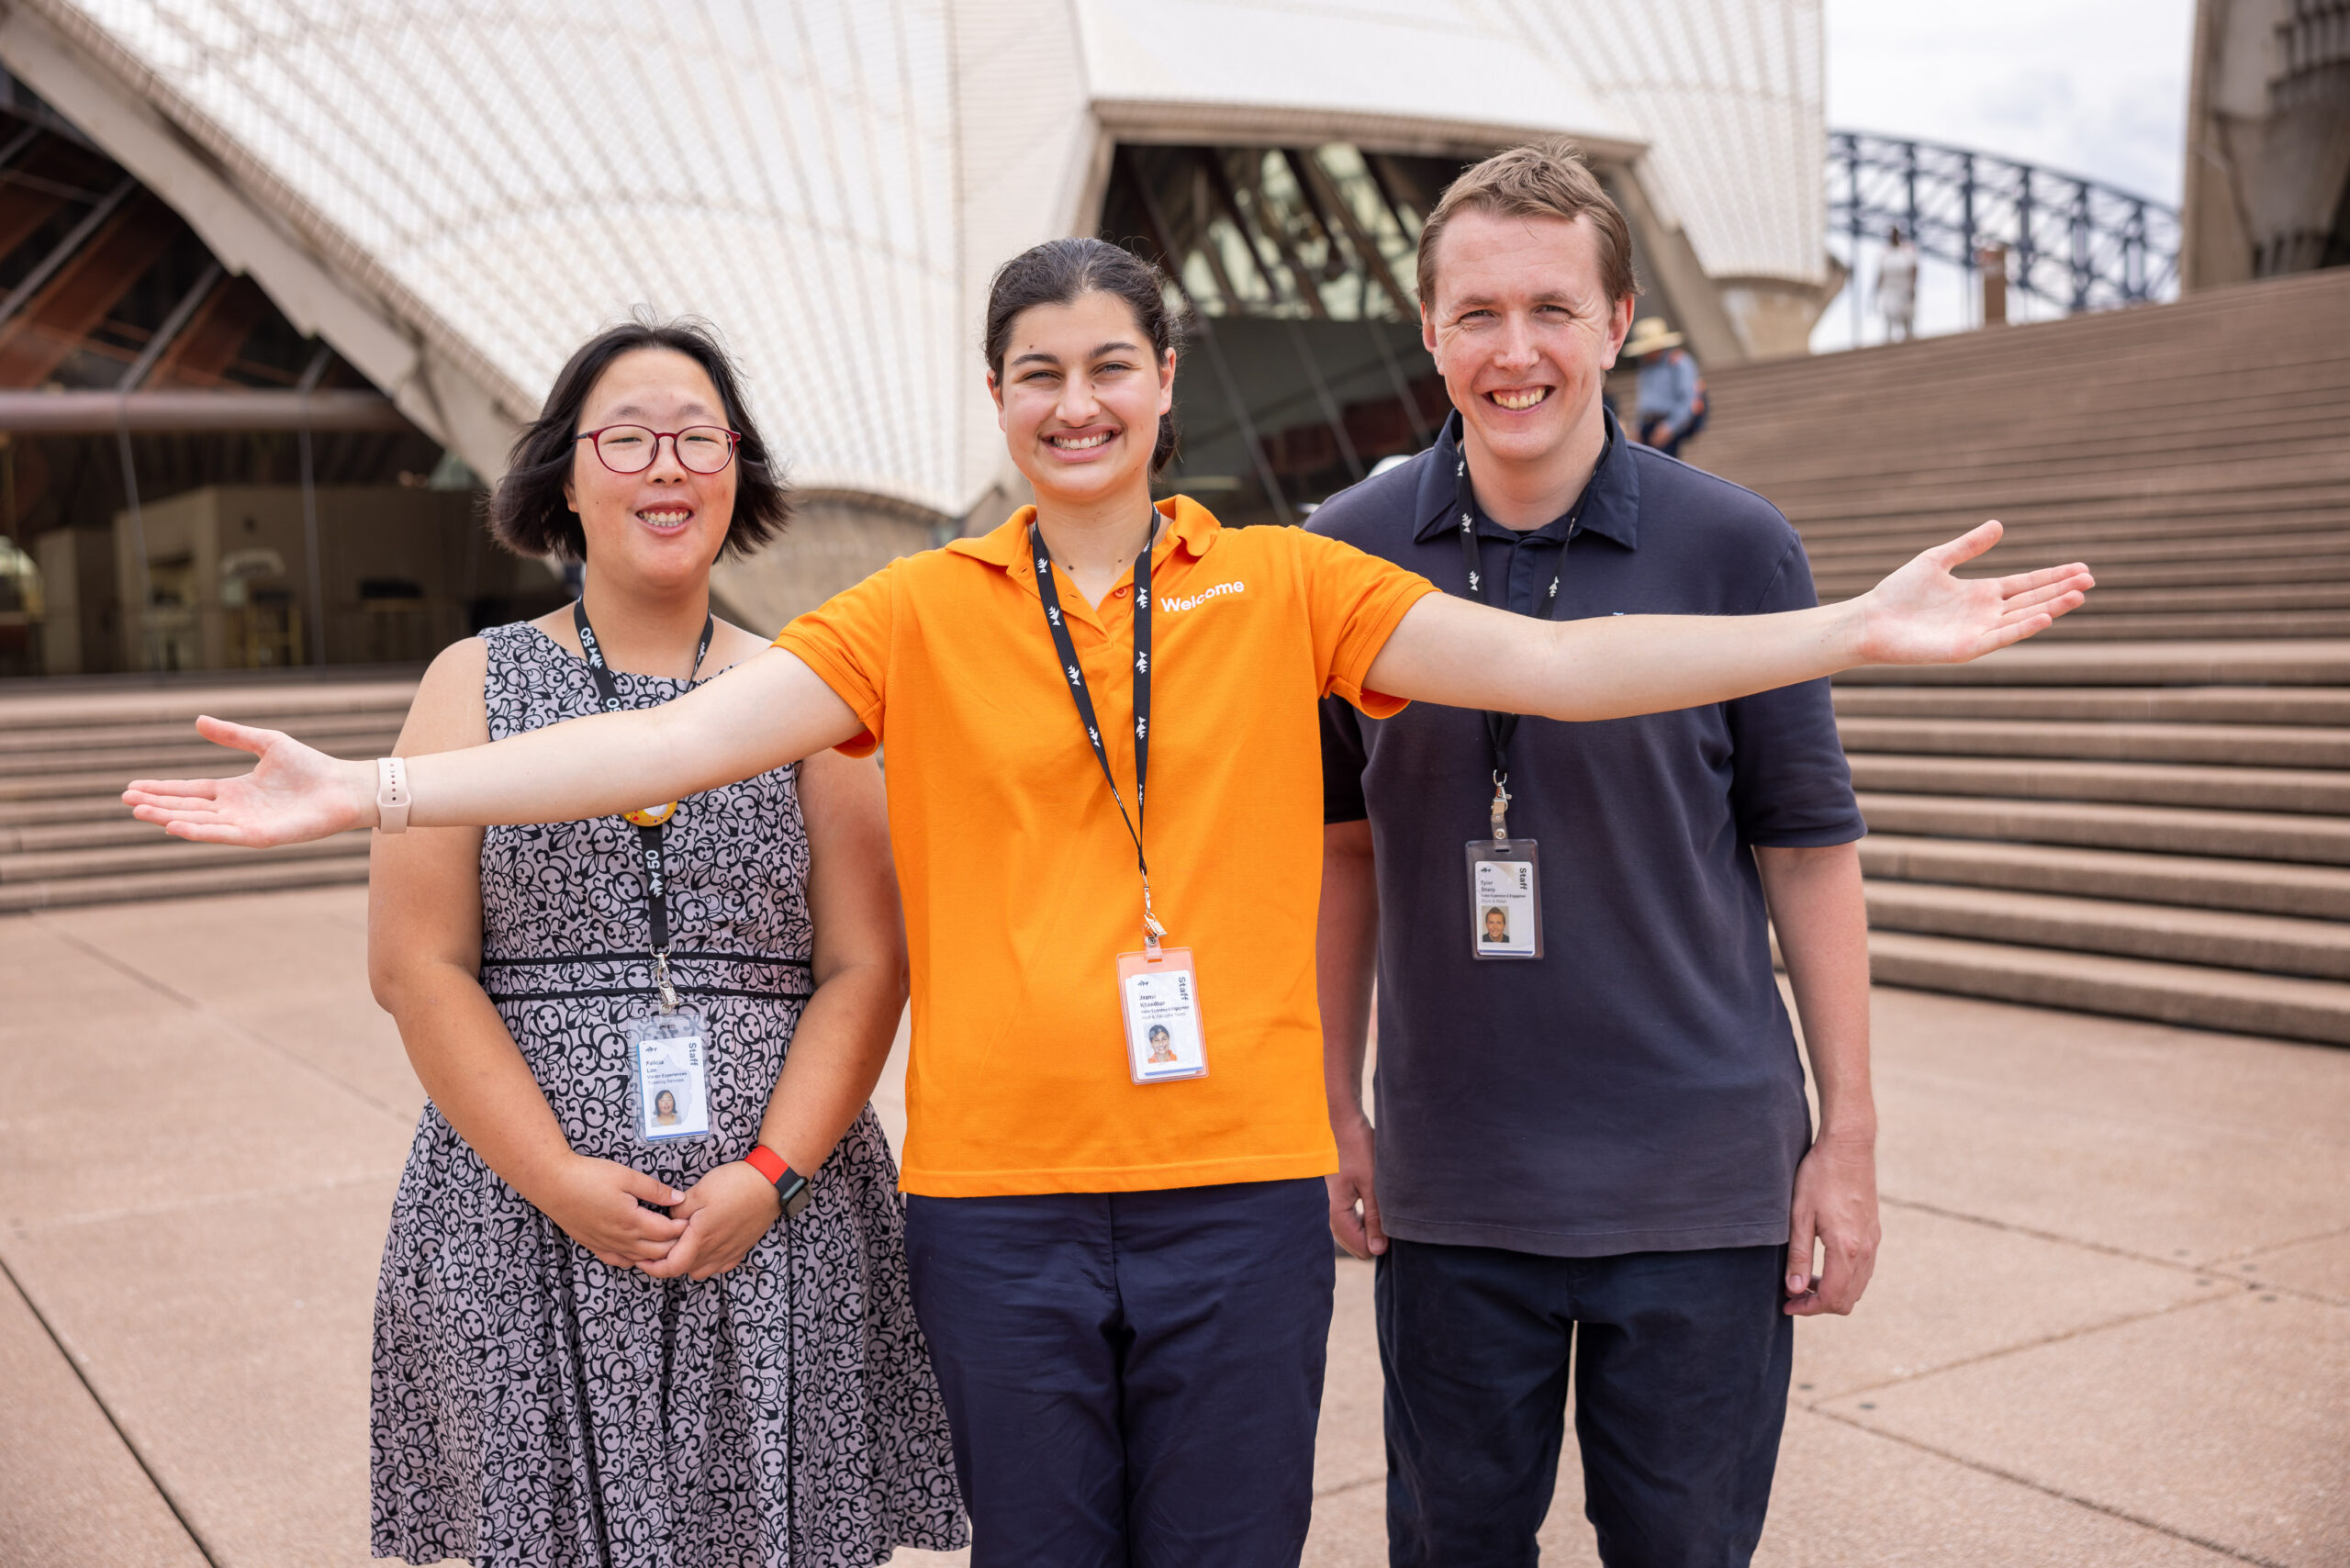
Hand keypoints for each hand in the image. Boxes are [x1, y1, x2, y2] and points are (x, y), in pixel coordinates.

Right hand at [124, 716, 374, 846]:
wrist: (344, 786)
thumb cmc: (311, 767)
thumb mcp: (267, 743)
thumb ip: (233, 735)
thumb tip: (199, 720)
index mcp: (233, 790)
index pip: (189, 790)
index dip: (161, 789)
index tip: (131, 787)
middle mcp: (235, 810)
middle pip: (187, 808)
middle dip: (156, 805)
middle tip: (126, 801)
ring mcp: (246, 825)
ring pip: (199, 823)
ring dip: (169, 818)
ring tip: (141, 813)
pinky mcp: (261, 837)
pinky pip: (225, 836)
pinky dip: (199, 832)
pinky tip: (175, 827)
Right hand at [536, 1155, 688, 1269]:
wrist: (553, 1184)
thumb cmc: (589, 1176)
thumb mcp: (627, 1176)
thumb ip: (655, 1190)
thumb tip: (679, 1199)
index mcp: (633, 1221)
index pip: (667, 1232)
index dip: (683, 1228)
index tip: (693, 1221)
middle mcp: (621, 1238)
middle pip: (657, 1251)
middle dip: (675, 1245)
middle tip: (687, 1236)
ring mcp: (606, 1244)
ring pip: (639, 1259)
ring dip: (656, 1255)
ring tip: (669, 1246)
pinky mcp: (593, 1245)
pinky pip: (618, 1260)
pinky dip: (633, 1260)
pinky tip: (638, 1254)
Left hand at [638, 1160, 781, 1281]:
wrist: (770, 1183)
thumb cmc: (734, 1185)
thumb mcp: (698, 1191)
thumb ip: (677, 1210)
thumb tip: (669, 1221)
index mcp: (700, 1238)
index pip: (670, 1267)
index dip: (653, 1268)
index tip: (643, 1258)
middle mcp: (714, 1251)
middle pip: (684, 1270)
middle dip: (668, 1262)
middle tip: (659, 1246)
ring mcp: (730, 1252)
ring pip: (701, 1271)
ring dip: (688, 1263)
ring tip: (683, 1245)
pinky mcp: (741, 1249)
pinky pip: (719, 1266)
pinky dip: (707, 1262)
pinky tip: (706, 1247)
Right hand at [1326, 1112, 1385, 1259]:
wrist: (1344, 1123)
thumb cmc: (1358, 1150)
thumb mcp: (1372, 1185)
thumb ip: (1374, 1218)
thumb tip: (1377, 1251)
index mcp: (1337, 1210)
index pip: (1358, 1247)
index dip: (1379, 1245)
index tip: (1394, 1228)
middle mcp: (1330, 1210)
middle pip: (1352, 1242)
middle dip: (1372, 1239)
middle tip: (1391, 1221)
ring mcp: (1333, 1202)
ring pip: (1350, 1231)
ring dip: (1368, 1229)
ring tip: (1384, 1213)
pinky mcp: (1338, 1193)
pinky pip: (1349, 1218)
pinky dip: (1362, 1220)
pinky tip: (1374, 1208)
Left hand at [1785, 1129, 1879, 1315]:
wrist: (1849, 1147)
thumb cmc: (1819, 1176)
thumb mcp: (1799, 1215)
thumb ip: (1798, 1255)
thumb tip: (1795, 1289)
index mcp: (1846, 1248)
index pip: (1832, 1298)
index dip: (1808, 1308)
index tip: (1787, 1304)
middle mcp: (1865, 1250)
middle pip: (1848, 1299)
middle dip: (1819, 1305)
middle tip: (1793, 1294)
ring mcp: (1873, 1242)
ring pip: (1858, 1287)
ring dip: (1833, 1291)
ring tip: (1805, 1279)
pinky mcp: (1874, 1233)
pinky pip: (1864, 1270)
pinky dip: (1845, 1278)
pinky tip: (1823, 1264)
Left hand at [1852, 520, 2092, 664]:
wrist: (1870, 620)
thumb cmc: (1899, 593)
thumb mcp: (1937, 561)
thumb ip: (1968, 546)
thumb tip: (1999, 525)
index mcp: (1982, 593)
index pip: (2027, 584)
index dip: (2054, 576)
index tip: (2083, 568)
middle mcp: (1986, 614)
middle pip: (2032, 600)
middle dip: (2061, 591)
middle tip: (2091, 581)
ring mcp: (1978, 632)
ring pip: (2022, 619)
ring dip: (2051, 608)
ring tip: (2078, 597)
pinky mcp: (1965, 649)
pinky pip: (1999, 638)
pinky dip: (2021, 628)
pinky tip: (2043, 617)